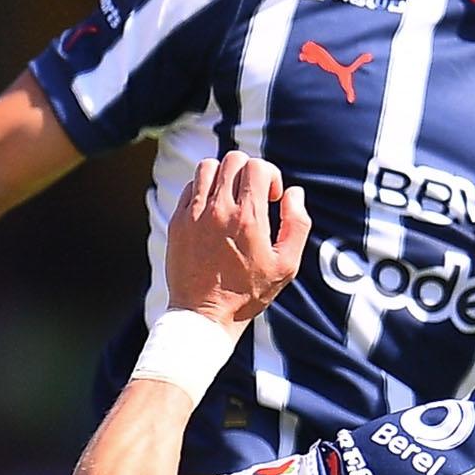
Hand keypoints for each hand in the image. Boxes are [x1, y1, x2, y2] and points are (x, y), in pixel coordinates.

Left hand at [166, 152, 310, 325]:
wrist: (205, 314)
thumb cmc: (248, 293)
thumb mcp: (286, 264)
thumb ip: (297, 224)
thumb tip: (294, 193)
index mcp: (248, 218)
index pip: (257, 166)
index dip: (270, 175)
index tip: (270, 198)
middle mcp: (218, 210)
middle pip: (233, 159)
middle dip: (249, 171)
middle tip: (253, 195)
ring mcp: (193, 214)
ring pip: (207, 167)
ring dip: (224, 176)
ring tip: (231, 198)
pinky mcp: (177, 222)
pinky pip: (190, 187)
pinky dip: (204, 190)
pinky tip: (213, 210)